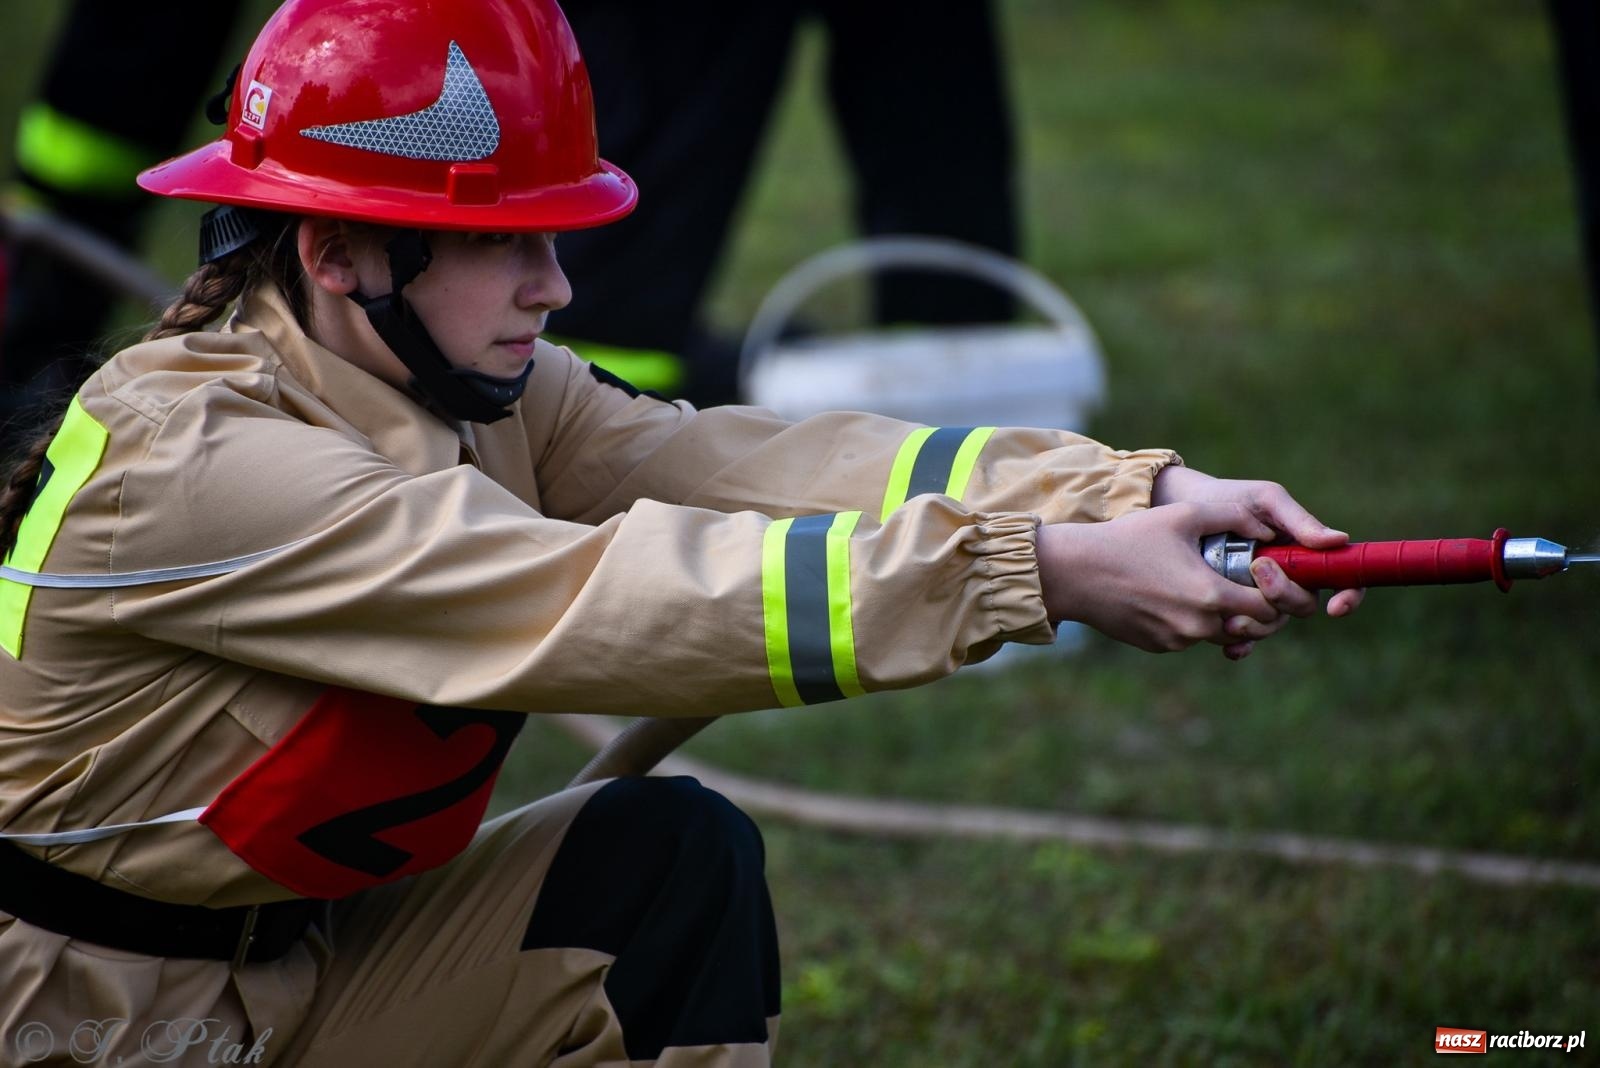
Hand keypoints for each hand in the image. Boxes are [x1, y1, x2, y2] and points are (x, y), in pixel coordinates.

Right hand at [1038, 501, 1287, 655]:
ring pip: (1219, 634)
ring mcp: (1177, 641)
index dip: (1275, 592)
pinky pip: (1189, 637)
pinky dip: (1191, 620)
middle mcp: (1198, 627)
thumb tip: (1266, 532)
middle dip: (1253, 607)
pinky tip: (1172, 593)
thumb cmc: (1129, 539)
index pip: (1269, 608)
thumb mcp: (1183, 516)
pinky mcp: (1158, 646)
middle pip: (1250, 628)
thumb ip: (1233, 517)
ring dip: (1222, 614)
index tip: (1263, 573)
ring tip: (1205, 582)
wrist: (1075, 573)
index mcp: (1210, 595)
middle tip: (1243, 581)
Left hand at [1150, 466, 1365, 653]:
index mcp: (1305, 554)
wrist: (1186, 508)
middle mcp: (1289, 580)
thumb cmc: (1232, 498)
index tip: (1336, 606)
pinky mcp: (1235, 610)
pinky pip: (1246, 638)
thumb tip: (1340, 540)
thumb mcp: (1265, 500)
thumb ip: (1299, 520)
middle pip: (1304, 604)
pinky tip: (1229, 646)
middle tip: (1258, 568)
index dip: (1349, 597)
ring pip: (1274, 624)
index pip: (1342, 579)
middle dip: (1284, 595)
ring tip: (1234, 611)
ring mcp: (1262, 598)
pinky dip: (1240, 645)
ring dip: (1259, 625)